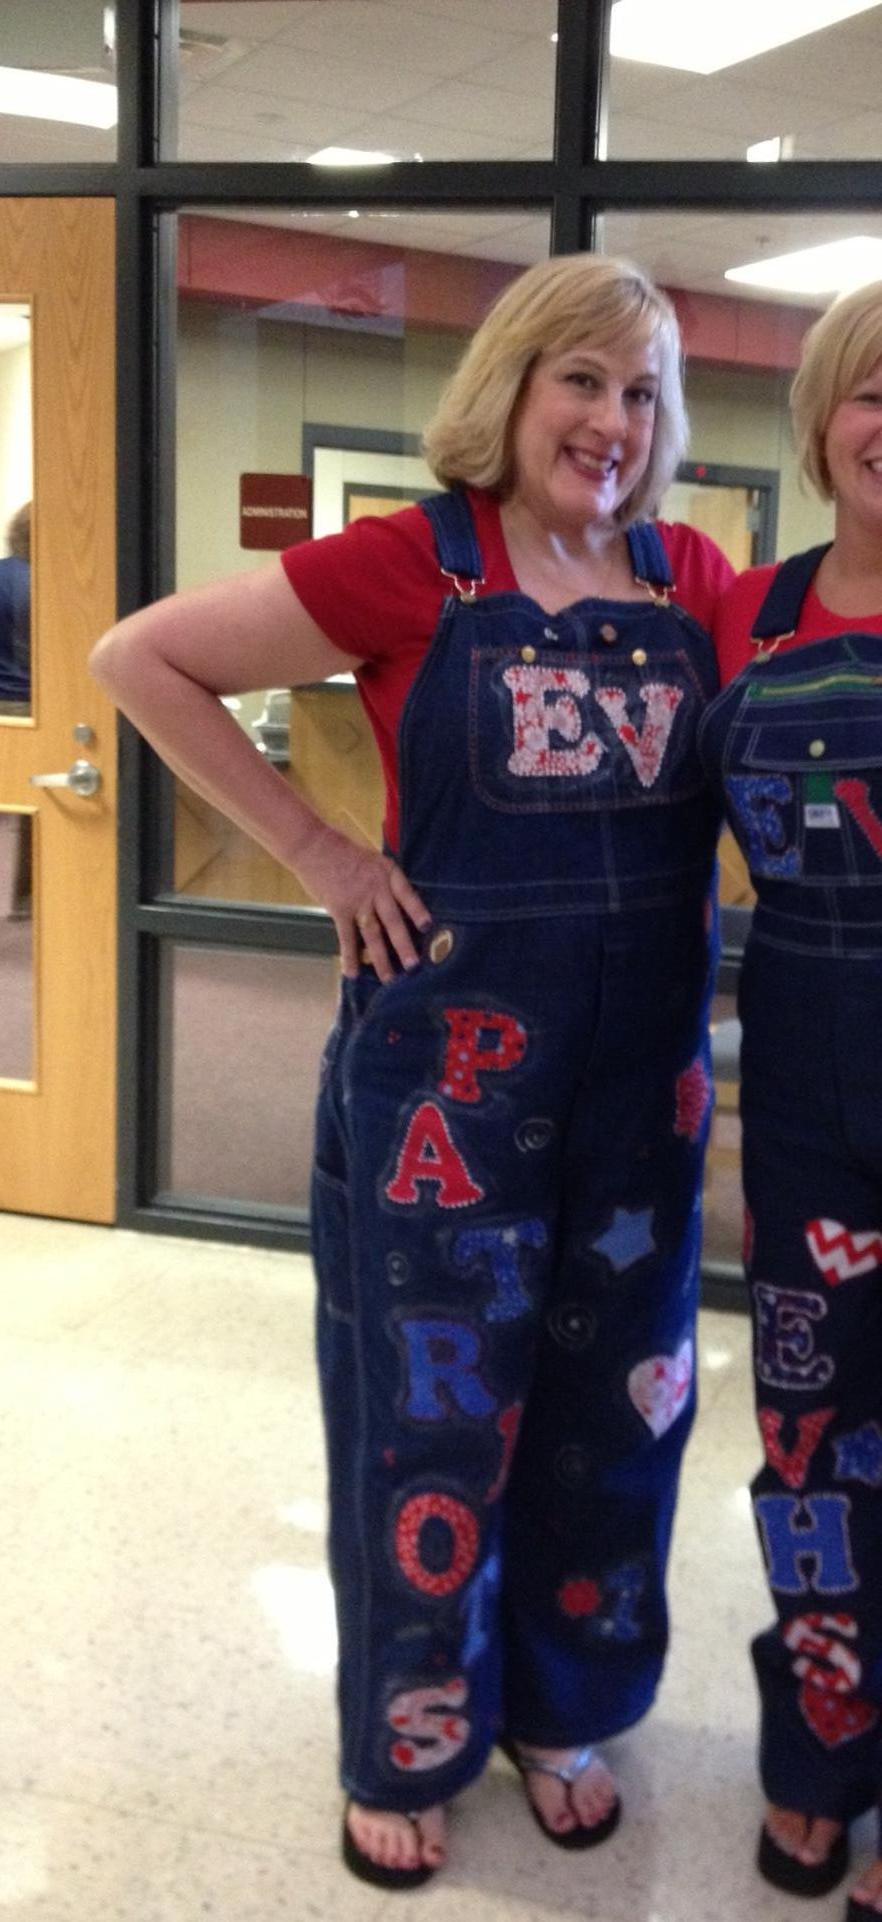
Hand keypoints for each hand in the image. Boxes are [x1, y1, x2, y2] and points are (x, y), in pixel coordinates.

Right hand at [294, 824, 430, 982]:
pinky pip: (347, 937)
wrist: (314, 846)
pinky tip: (353, 973)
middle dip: (404, 945)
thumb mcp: (373, 861)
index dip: (418, 911)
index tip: (429, 927)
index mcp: (388, 874)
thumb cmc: (343, 853)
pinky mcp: (340, 909)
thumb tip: (397, 907)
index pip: (408, 895)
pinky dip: (350, 956)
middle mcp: (376, 889)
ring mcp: (358, 901)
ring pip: (373, 934)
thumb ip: (384, 882)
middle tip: (414, 967)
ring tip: (389, 979)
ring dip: (381, 958)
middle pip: (394, 921)